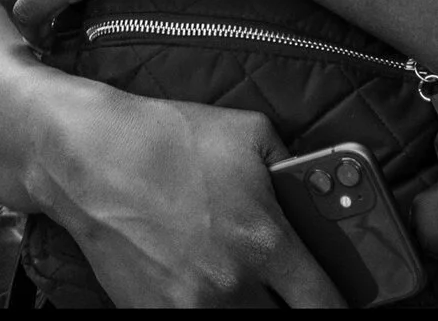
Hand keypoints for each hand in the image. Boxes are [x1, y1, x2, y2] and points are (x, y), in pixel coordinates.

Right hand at [60, 96, 341, 304]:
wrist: (92, 159)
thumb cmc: (171, 140)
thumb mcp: (252, 134)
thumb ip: (296, 169)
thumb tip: (317, 193)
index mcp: (266, 243)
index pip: (325, 304)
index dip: (344, 309)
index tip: (345, 305)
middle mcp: (232, 285)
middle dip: (291, 309)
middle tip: (290, 295)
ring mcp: (189, 307)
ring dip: (251, 311)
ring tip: (249, 290)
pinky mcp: (154, 314)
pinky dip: (209, 310)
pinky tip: (207, 291)